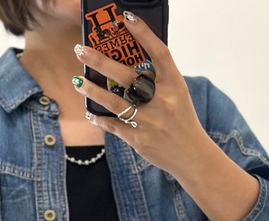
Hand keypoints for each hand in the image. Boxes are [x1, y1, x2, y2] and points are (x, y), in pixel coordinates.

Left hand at [73, 13, 208, 177]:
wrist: (191, 155)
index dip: (143, 33)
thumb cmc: (180, 120)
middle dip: (101, 62)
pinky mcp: (139, 139)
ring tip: (77, 81)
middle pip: (127, 76)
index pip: (159, 52)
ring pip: (114, 102)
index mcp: (174, 84)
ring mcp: (149, 121)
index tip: (126, 18)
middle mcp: (162, 100)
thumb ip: (157, 80)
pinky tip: (90, 112)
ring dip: (92, 91)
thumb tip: (126, 63)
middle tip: (81, 50)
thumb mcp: (177, 94)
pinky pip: (113, 125)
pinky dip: (100, 118)